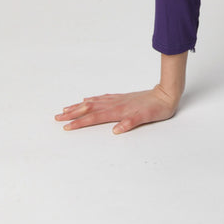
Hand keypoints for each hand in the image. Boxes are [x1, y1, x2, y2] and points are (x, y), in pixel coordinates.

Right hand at [55, 85, 178, 133]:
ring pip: (93, 103)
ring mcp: (117, 99)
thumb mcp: (146, 118)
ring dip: (78, 106)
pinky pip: (101, 98)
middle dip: (72, 114)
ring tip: (65, 109)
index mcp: (118, 110)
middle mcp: (115, 104)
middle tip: (57, 117)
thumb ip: (131, 122)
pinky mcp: (121, 97)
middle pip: (89, 109)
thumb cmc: (156, 108)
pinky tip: (87, 100)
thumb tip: (116, 130)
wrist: (166, 94)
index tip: (66, 127)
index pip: (95, 118)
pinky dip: (91, 100)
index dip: (80, 122)